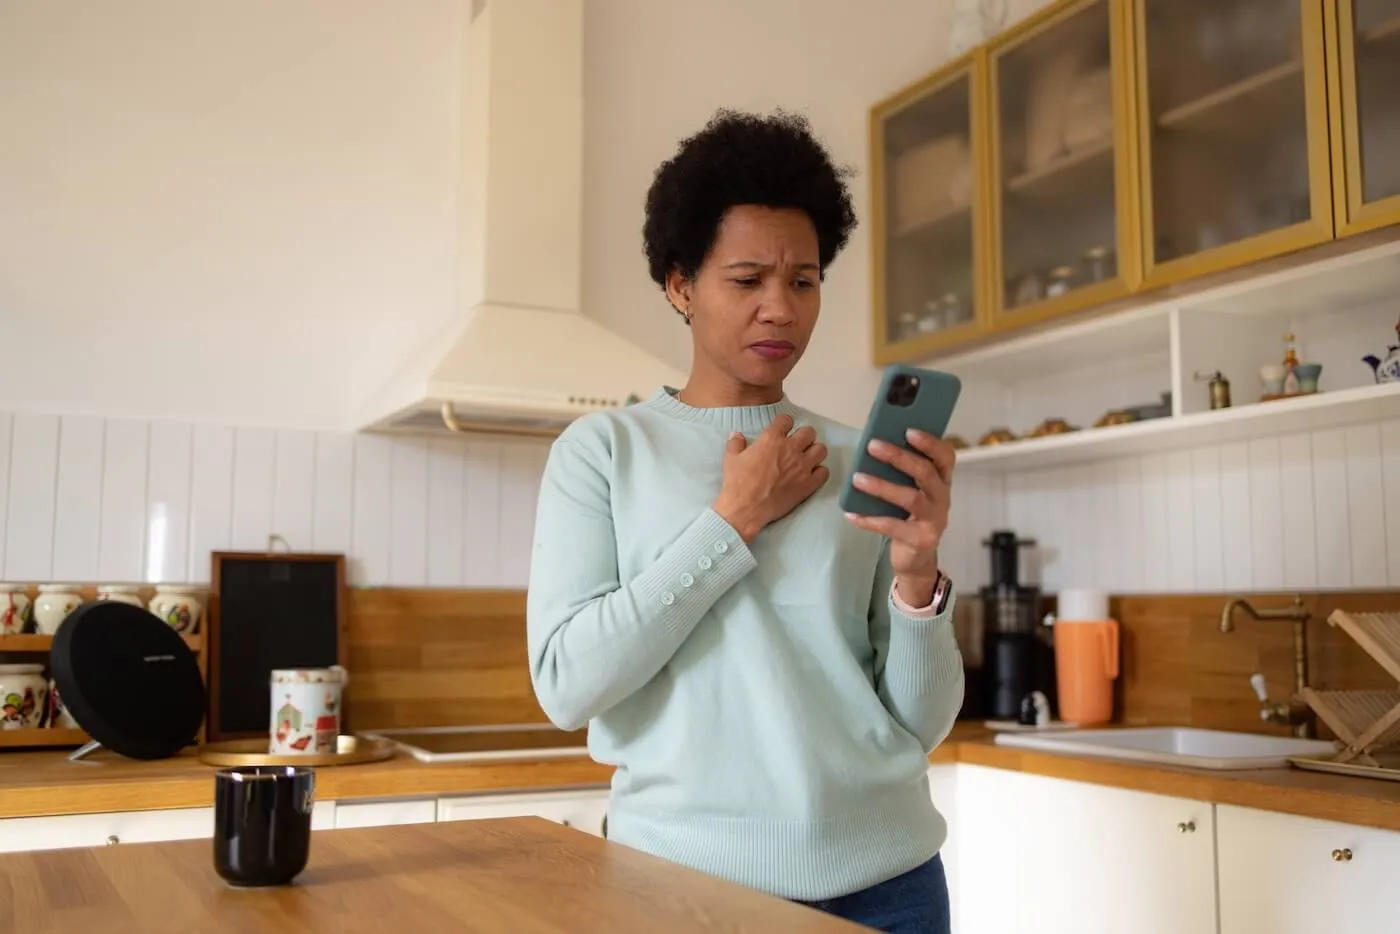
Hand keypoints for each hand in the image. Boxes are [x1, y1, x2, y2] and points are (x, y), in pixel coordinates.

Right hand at [713, 414, 828, 542]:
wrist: (746, 508)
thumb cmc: (737, 482)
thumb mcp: (731, 459)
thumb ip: (736, 444)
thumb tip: (736, 435)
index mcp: (771, 439)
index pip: (786, 420)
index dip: (784, 424)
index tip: (782, 430)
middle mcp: (791, 448)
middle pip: (809, 432)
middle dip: (804, 436)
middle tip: (797, 445)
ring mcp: (802, 466)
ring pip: (821, 450)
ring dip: (814, 452)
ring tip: (807, 459)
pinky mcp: (808, 484)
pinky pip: (824, 472)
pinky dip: (819, 473)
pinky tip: (811, 476)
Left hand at [844, 429, 954, 604]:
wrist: (917, 558)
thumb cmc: (910, 517)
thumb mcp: (910, 492)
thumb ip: (901, 473)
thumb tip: (874, 447)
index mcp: (942, 481)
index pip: (945, 456)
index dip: (930, 443)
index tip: (908, 430)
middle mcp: (943, 498)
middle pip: (925, 473)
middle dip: (898, 457)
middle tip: (872, 446)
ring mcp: (935, 520)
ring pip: (910, 498)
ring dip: (881, 486)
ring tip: (857, 478)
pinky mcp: (921, 540)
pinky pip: (893, 527)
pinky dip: (870, 520)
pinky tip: (851, 514)